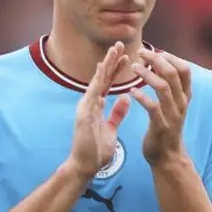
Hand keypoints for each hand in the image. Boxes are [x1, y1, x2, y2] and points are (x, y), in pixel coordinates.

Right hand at [69, 42, 133, 179]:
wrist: (85, 166)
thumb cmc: (96, 151)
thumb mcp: (111, 129)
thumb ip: (116, 114)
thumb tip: (125, 99)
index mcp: (96, 107)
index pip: (107, 84)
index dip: (116, 70)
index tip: (126, 57)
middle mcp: (89, 103)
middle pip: (102, 78)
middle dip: (111, 61)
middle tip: (120, 45)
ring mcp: (85, 106)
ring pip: (97, 81)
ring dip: (106, 65)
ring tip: (114, 50)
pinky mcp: (84, 112)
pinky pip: (93, 93)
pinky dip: (99, 80)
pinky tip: (104, 68)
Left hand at [132, 50, 191, 163]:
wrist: (167, 156)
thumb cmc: (165, 126)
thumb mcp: (173, 105)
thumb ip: (171, 87)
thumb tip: (162, 64)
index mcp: (185, 96)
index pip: (185, 70)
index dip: (171, 57)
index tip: (155, 52)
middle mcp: (182, 103)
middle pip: (173, 74)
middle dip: (156, 60)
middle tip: (141, 53)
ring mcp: (173, 115)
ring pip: (163, 87)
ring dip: (147, 74)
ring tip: (134, 67)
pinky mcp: (161, 126)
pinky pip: (153, 108)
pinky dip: (142, 97)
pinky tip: (132, 91)